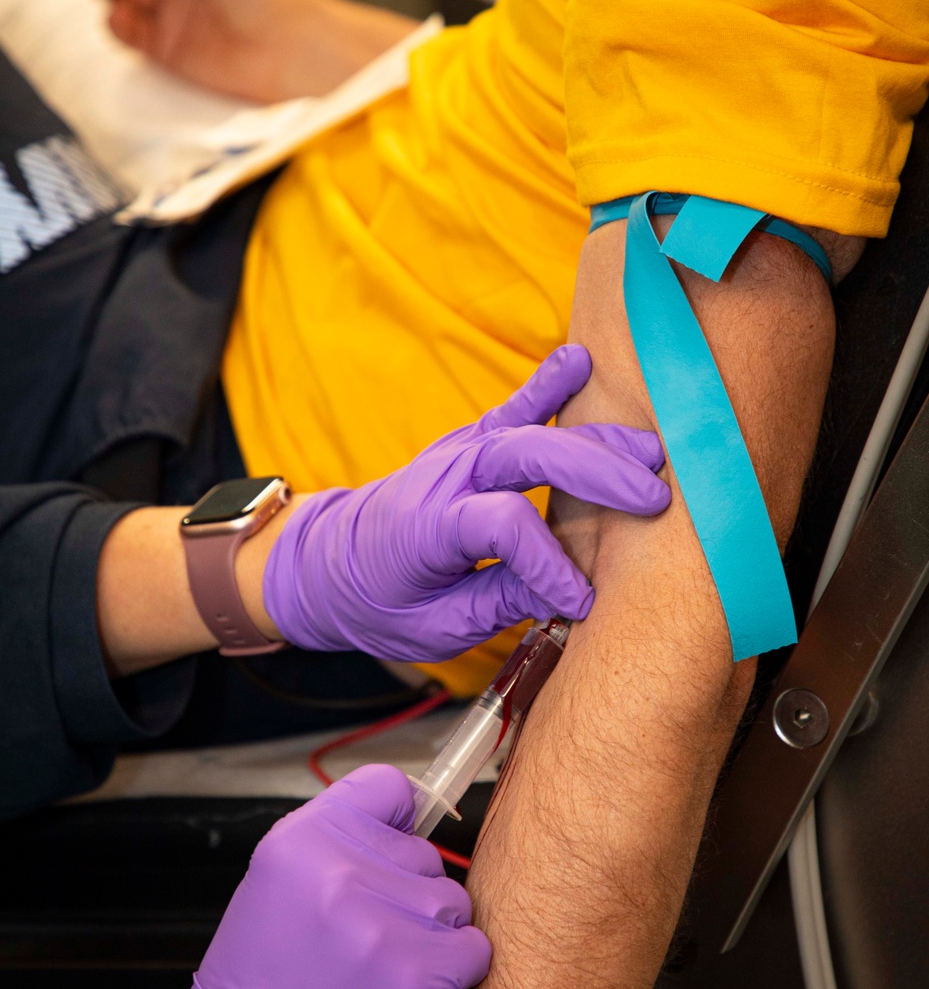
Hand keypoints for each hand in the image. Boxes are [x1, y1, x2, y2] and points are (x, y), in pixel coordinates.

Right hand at [119, 766, 490, 988]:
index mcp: (302, 839)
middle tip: (364, 936)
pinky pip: (472, 950)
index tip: (392, 844)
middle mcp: (341, 871)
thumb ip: (338, 841)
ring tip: (381, 967)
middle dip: (407, 893)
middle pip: (426, 854)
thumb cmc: (264, 978)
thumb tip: (410, 815)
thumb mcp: (278, 882)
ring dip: (431, 935)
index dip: (397, 820)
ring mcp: (382, 923)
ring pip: (452, 901)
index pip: (387, 786)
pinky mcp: (418, 975)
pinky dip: (452, 973)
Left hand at [263, 344, 669, 660]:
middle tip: (656, 500)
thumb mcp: (434, 626)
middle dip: (597, 475)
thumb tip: (568, 593)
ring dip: (596, 441)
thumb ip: (498, 602)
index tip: (582, 600)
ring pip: (533, 432)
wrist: (332, 561)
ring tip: (653, 453)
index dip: (551, 562)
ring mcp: (457, 452)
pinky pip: (512, 408)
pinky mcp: (469, 443)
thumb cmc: (382, 601)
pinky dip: (547, 385)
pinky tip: (581, 362)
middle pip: (528, 456)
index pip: (504, 525)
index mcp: (429, 527)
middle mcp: (445, 477)